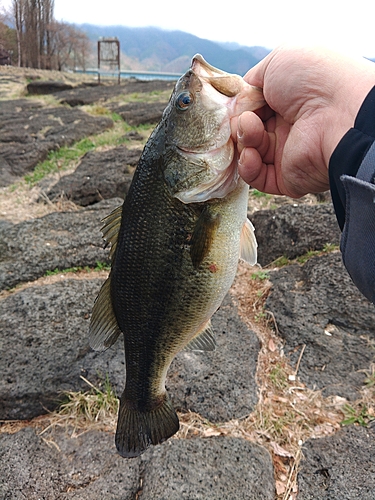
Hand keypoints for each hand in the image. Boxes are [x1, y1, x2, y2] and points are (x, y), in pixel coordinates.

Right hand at [232, 46, 374, 197]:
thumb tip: (239, 98)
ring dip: (243, 139)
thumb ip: (253, 77)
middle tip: (246, 117)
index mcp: (287, 99)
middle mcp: (287, 126)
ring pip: (248, 151)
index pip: (251, 107)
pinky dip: (247, 166)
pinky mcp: (285, 177)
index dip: (239, 106)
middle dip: (239, 123)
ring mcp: (286, 153)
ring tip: (251, 130)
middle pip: (246, 130)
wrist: (339, 114)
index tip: (235, 103)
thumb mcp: (278, 60)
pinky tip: (251, 154)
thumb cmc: (313, 79)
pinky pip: (257, 177)